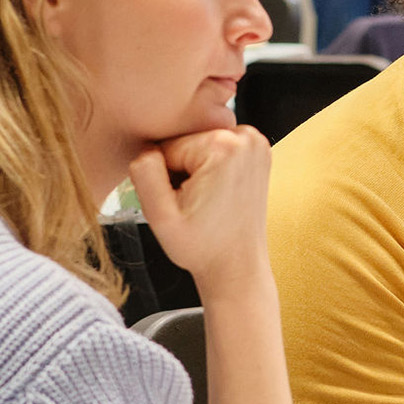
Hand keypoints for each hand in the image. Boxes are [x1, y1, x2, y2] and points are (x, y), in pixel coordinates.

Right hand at [127, 127, 273, 289]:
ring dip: (195, 170)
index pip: (167, 145)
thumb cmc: (204, 247)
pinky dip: (211, 168)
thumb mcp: (159, 216)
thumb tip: (146, 148)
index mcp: (222, 146)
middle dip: (182, 170)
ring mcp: (256, 144)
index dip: (164, 175)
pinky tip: (217, 193)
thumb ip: (144, 173)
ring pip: (199, 145)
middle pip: (186, 141)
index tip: (182, 200)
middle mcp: (245, 137)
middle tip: (195, 203)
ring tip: (206, 200)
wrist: (236, 265)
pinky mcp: (258, 152)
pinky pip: (216, 149)